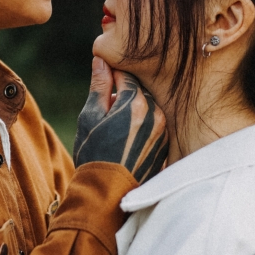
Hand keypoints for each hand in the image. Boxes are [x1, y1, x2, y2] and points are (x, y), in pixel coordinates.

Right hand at [74, 57, 167, 181]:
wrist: (107, 194)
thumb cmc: (93, 154)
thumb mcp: (89, 117)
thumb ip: (99, 86)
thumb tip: (100, 60)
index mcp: (134, 103)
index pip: (125, 74)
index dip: (111, 75)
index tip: (102, 80)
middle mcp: (155, 113)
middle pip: (139, 90)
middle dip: (122, 93)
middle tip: (106, 107)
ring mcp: (163, 130)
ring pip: (148, 107)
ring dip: (133, 108)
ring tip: (115, 125)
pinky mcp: (166, 144)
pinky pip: (155, 124)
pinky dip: (142, 124)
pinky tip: (126, 137)